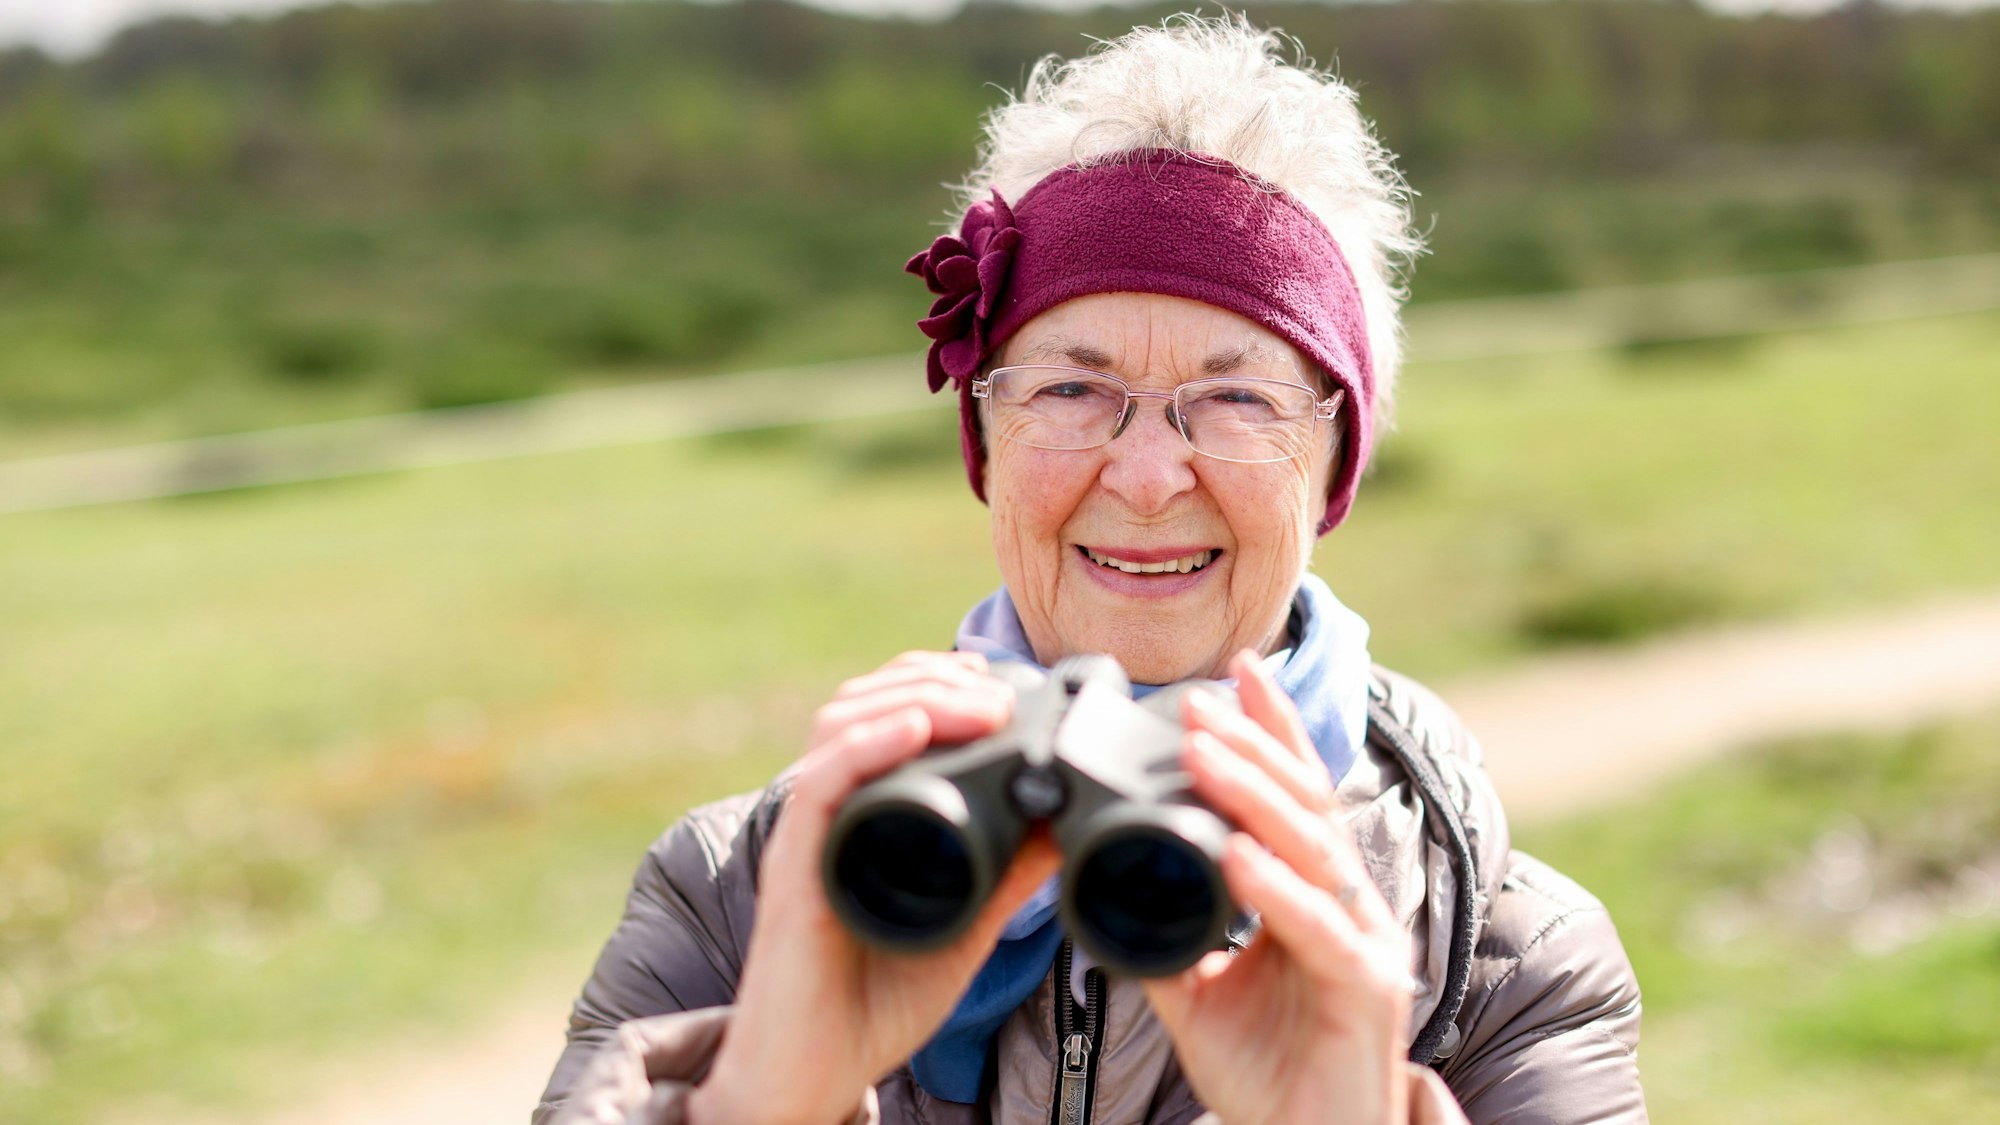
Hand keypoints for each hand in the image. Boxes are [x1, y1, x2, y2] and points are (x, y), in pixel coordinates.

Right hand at [691, 651, 1061, 1124]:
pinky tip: (912, 728)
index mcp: (864, 815)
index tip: (995, 680)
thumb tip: (1067, 820)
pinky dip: (867, 747)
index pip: (886, 714)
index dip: (934, 681)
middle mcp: (830, 813)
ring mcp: (809, 837)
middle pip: (860, 705)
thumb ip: (1010, 871)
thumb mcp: (967, 922)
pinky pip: (820, 788)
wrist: (817, 1075)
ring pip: (839, 728)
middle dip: (929, 678)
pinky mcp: (795, 870)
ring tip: (971, 701)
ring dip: (911, 698)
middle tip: (994, 689)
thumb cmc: (877, 1003)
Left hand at [1142, 650, 1414, 1124]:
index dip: (1270, 730)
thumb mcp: (1199, 993)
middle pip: (1305, 804)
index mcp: (1315, 893)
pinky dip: (1276, 889)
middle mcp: (1350, 904)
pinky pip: (1319, 929)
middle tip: (1196, 702)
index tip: (1232, 673)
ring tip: (1202, 754)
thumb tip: (1103, 887)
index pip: (1295, 794)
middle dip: (1251, 745)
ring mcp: (1366, 942)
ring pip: (1313, 849)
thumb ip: (1166, 935)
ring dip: (1254, 796)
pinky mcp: (1367, 989)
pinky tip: (1237, 857)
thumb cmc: (1269, 1071)